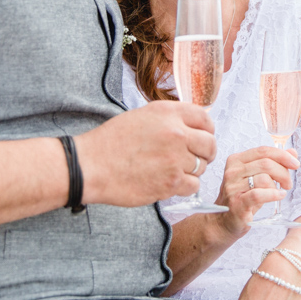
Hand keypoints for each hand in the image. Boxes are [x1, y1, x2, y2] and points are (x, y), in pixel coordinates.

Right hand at [74, 100, 215, 206]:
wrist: (91, 166)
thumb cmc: (111, 142)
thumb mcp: (141, 116)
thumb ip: (168, 119)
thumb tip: (191, 126)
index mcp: (168, 112)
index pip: (205, 118)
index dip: (208, 130)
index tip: (204, 137)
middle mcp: (176, 133)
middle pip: (209, 144)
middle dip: (206, 153)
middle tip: (195, 158)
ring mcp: (175, 158)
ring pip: (202, 167)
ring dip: (192, 171)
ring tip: (172, 170)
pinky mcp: (171, 182)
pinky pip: (193, 185)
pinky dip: (184, 187)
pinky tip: (170, 183)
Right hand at [213, 147, 300, 239]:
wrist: (224, 222)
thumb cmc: (242, 198)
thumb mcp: (256, 177)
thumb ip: (274, 163)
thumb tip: (292, 152)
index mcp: (236, 160)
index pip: (263, 151)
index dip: (282, 155)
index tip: (295, 163)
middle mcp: (232, 172)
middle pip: (265, 163)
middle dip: (283, 172)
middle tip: (288, 183)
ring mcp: (233, 188)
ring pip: (264, 178)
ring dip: (277, 185)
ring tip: (280, 192)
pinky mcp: (237, 204)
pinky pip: (259, 194)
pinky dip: (273, 194)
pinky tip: (279, 196)